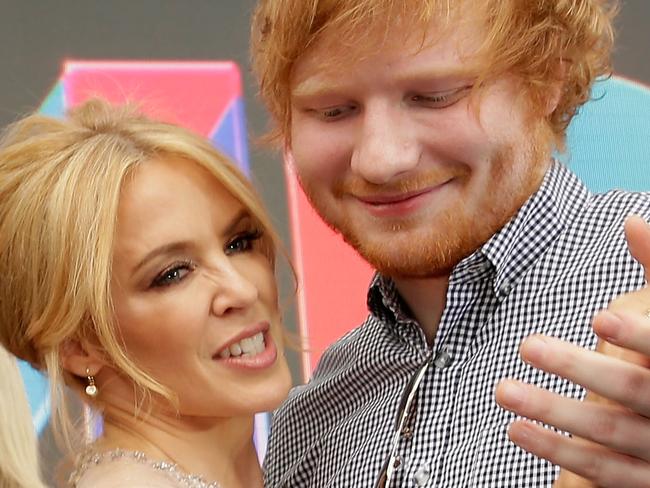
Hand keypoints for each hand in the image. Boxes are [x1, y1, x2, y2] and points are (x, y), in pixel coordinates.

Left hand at [495, 216, 649, 487]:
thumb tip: (632, 220)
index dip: (640, 335)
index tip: (601, 317)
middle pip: (633, 390)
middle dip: (581, 369)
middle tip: (528, 344)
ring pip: (609, 433)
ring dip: (554, 413)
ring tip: (503, 390)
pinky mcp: (646, 479)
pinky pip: (603, 471)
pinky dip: (558, 451)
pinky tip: (516, 429)